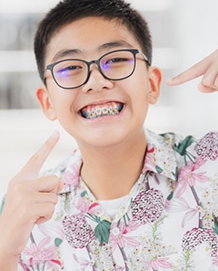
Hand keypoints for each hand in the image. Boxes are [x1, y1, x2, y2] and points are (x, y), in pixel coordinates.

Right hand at [0, 132, 61, 260]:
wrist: (4, 240)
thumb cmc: (22, 219)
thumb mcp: (33, 200)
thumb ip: (44, 188)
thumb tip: (59, 184)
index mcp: (20, 180)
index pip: (36, 159)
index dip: (47, 145)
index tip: (56, 132)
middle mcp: (19, 183)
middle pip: (54, 180)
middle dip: (51, 196)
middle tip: (35, 207)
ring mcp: (22, 195)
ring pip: (54, 195)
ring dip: (48, 208)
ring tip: (33, 215)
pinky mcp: (27, 207)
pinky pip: (52, 207)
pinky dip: (46, 217)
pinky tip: (32, 221)